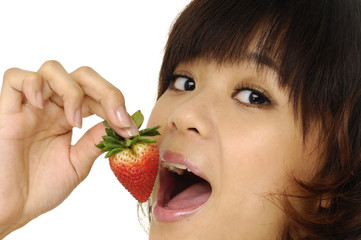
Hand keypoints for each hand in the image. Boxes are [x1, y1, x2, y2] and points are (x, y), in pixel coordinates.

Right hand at [0, 61, 137, 236]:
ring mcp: (30, 107)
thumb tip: (120, 123)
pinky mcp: (7, 111)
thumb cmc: (41, 188)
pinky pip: (16, 77)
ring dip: (73, 91)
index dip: (117, 106)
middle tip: (117, 117)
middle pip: (82, 76)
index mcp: (70, 118)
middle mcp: (52, 107)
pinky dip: (33, 84)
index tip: (130, 128)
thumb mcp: (78, 164)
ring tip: (74, 121)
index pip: (97, 96)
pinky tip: (41, 106)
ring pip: (53, 70)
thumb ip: (95, 141)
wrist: (11, 209)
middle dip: (106, 92)